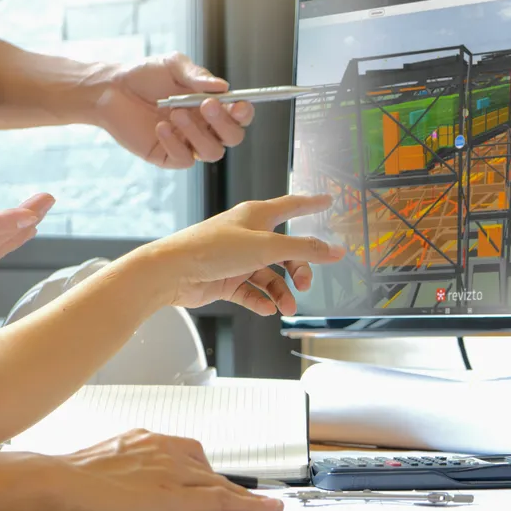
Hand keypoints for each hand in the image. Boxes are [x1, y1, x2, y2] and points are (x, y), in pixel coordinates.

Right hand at [7, 430, 282, 510]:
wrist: (52, 483)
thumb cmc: (63, 481)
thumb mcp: (98, 469)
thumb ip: (118, 474)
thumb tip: (117, 489)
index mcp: (142, 440)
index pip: (185, 452)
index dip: (203, 470)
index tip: (214, 480)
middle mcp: (161, 448)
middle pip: (206, 468)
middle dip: (222, 484)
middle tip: (237, 500)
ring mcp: (170, 471)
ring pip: (218, 483)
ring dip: (241, 495)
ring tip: (261, 507)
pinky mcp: (173, 495)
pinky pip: (221, 500)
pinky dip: (248, 505)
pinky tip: (267, 509)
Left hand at [94, 52, 253, 167]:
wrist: (112, 89)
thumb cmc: (146, 75)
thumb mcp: (173, 66)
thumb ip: (197, 75)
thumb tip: (222, 87)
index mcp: (213, 105)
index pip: (240, 115)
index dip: (244, 113)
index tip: (238, 104)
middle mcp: (205, 127)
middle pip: (232, 137)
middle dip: (224, 123)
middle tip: (205, 105)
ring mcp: (188, 144)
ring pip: (212, 152)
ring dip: (198, 133)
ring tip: (175, 112)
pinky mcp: (168, 156)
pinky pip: (184, 160)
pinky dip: (175, 143)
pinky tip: (159, 126)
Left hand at [140, 194, 344, 315]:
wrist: (173, 272)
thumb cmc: (214, 248)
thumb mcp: (266, 247)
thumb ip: (304, 250)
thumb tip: (336, 251)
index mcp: (257, 216)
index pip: (291, 206)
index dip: (311, 204)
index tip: (328, 201)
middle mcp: (248, 235)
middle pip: (285, 251)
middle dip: (298, 269)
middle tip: (303, 285)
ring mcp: (237, 259)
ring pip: (269, 276)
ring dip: (281, 292)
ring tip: (286, 308)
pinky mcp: (226, 280)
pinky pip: (250, 291)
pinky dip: (261, 300)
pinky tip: (267, 309)